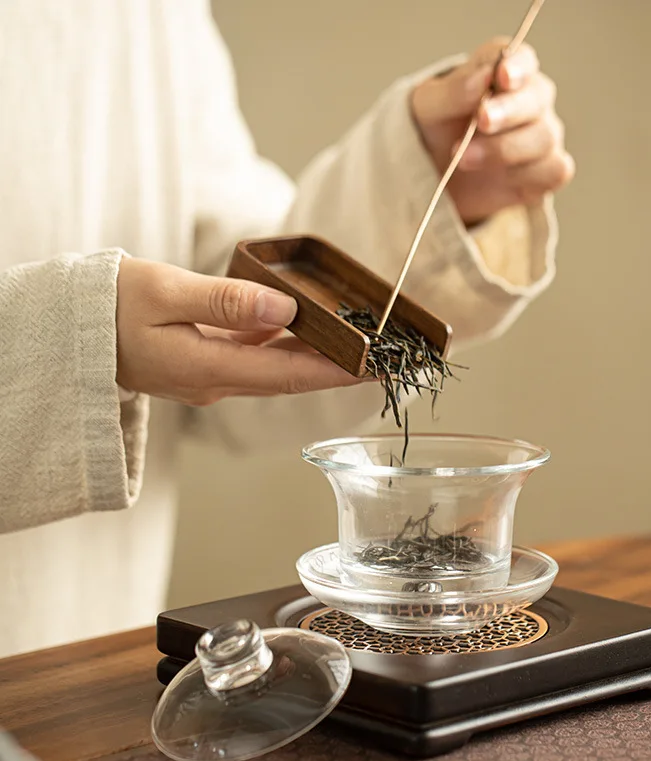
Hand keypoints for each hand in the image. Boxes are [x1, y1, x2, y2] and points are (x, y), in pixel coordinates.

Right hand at [115, 257, 362, 405]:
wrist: (71, 328)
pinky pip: (257, 358)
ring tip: (358, 341)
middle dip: (340, 368)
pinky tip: (306, 327)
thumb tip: (286, 310)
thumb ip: (226, 303)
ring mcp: (213, 377)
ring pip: (277, 368)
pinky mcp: (208, 364)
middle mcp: (218, 382)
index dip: (338, 371)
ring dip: (318, 357)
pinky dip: (287, 346)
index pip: (290, 375)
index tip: (378, 366)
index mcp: (209, 370)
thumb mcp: (165, 292)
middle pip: (291, 376)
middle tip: (384, 358)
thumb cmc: (110, 306)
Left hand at [412, 38, 574, 225]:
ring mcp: (542, 136)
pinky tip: (499, 180)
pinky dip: (526, 176)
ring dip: (504, 150)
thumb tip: (482, 78)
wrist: (439, 177)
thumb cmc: (437, 131)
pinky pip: (555, 170)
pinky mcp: (547, 172)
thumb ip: (453, 91)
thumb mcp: (428, 107)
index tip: (502, 76)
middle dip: (508, 111)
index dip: (517, 67)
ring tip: (465, 159)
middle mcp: (531, 100)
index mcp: (504, 71)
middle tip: (481, 121)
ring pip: (544, 138)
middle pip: (537, 98)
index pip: (522, 59)